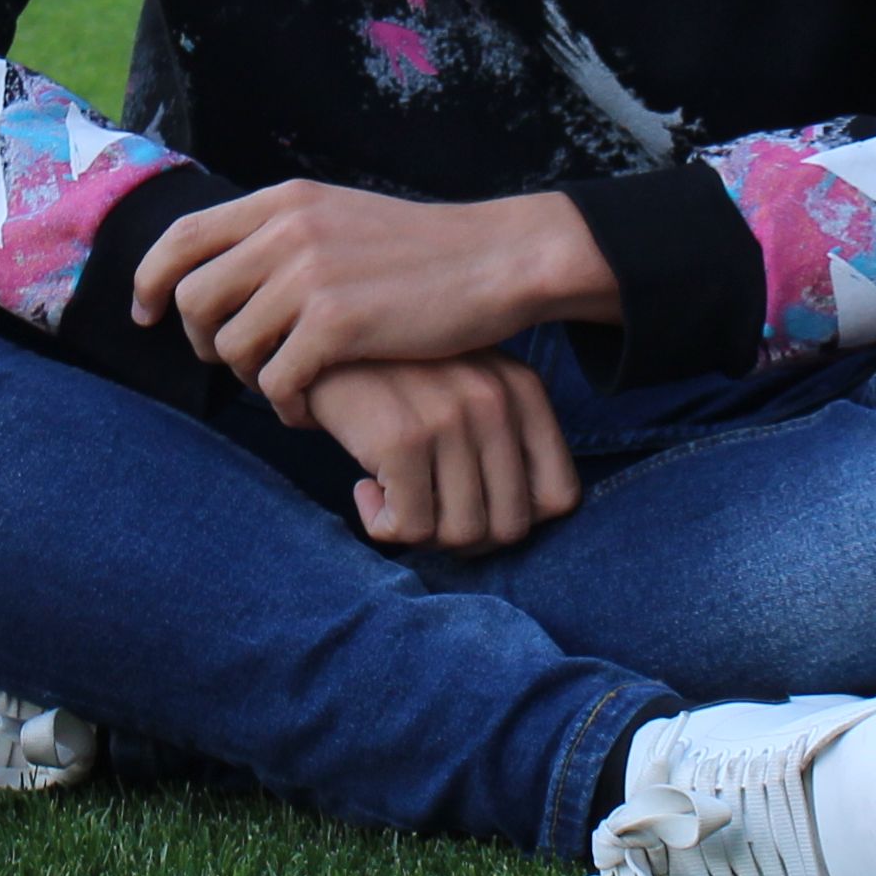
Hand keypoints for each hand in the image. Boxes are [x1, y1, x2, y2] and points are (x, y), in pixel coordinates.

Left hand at [131, 183, 620, 418]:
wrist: (497, 259)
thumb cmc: (424, 250)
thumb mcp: (341, 217)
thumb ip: (284, 234)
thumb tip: (229, 268)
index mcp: (284, 201)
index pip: (182, 236)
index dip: (149, 280)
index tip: (145, 315)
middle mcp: (286, 231)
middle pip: (193, 299)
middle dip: (203, 342)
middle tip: (235, 363)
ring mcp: (309, 277)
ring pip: (232, 347)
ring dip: (250, 378)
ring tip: (286, 384)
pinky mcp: (337, 324)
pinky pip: (276, 382)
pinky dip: (286, 406)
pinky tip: (312, 408)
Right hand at [302, 356, 580, 553]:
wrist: (315, 339)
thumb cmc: (390, 377)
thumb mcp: (464, 388)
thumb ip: (501, 442)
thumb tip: (509, 528)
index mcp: (523, 390)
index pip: (560, 498)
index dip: (516, 519)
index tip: (471, 505)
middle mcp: (496, 402)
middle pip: (511, 527)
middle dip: (464, 537)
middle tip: (425, 511)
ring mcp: (451, 419)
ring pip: (462, 535)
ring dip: (422, 533)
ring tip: (395, 497)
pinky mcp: (402, 439)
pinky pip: (411, 529)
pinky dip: (382, 525)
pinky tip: (365, 489)